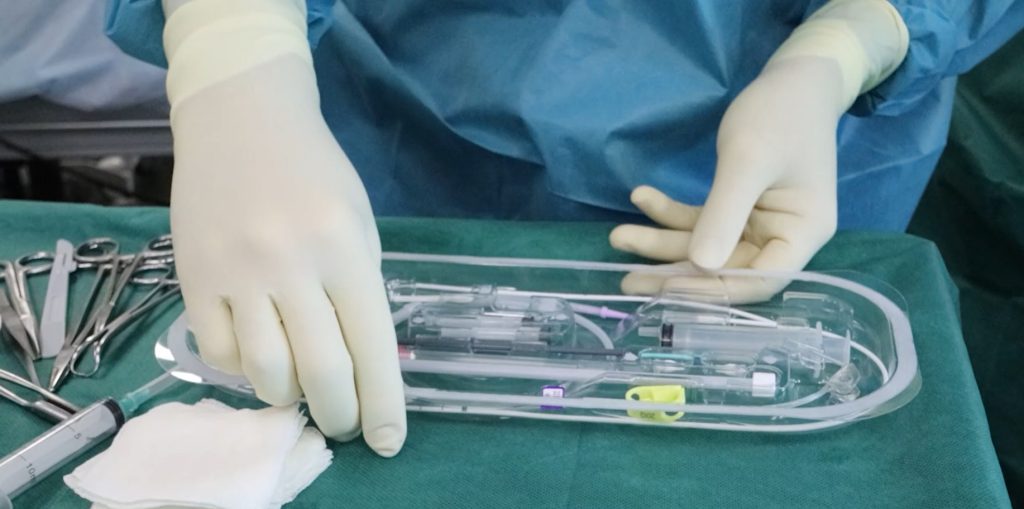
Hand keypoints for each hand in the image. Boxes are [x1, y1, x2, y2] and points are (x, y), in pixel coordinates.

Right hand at [169, 55, 405, 455]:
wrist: (241, 119)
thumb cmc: (315, 171)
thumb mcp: (359, 221)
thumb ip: (360, 287)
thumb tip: (362, 361)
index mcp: (344, 248)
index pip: (371, 345)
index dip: (383, 405)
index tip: (388, 442)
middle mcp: (291, 264)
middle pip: (319, 371)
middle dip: (338, 414)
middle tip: (342, 422)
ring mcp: (236, 272)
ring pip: (264, 371)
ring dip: (288, 397)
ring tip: (301, 389)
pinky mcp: (193, 276)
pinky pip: (217, 352)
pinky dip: (242, 370)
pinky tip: (257, 355)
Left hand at [610, 58, 842, 301]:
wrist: (792, 78)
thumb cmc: (779, 115)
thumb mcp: (748, 161)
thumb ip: (724, 214)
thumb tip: (699, 265)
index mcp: (802, 233)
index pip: (759, 281)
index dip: (713, 290)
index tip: (666, 288)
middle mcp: (782, 237)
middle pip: (725, 270)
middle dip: (674, 271)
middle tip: (626, 279)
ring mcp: (757, 225)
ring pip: (704, 246)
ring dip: (661, 242)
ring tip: (618, 237)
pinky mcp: (736, 209)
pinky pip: (698, 220)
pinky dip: (669, 213)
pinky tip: (641, 197)